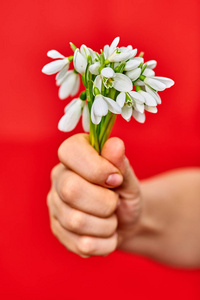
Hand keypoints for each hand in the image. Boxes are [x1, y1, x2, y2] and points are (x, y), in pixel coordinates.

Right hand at [47, 133, 141, 256]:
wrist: (127, 222)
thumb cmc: (125, 193)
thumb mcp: (128, 177)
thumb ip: (120, 162)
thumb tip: (115, 144)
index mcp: (73, 156)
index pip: (70, 152)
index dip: (97, 167)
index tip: (115, 178)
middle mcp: (58, 178)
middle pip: (71, 190)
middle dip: (105, 202)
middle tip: (114, 201)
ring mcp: (55, 206)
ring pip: (76, 221)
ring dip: (107, 224)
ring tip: (111, 218)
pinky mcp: (58, 231)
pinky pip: (82, 244)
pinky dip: (105, 243)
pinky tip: (107, 234)